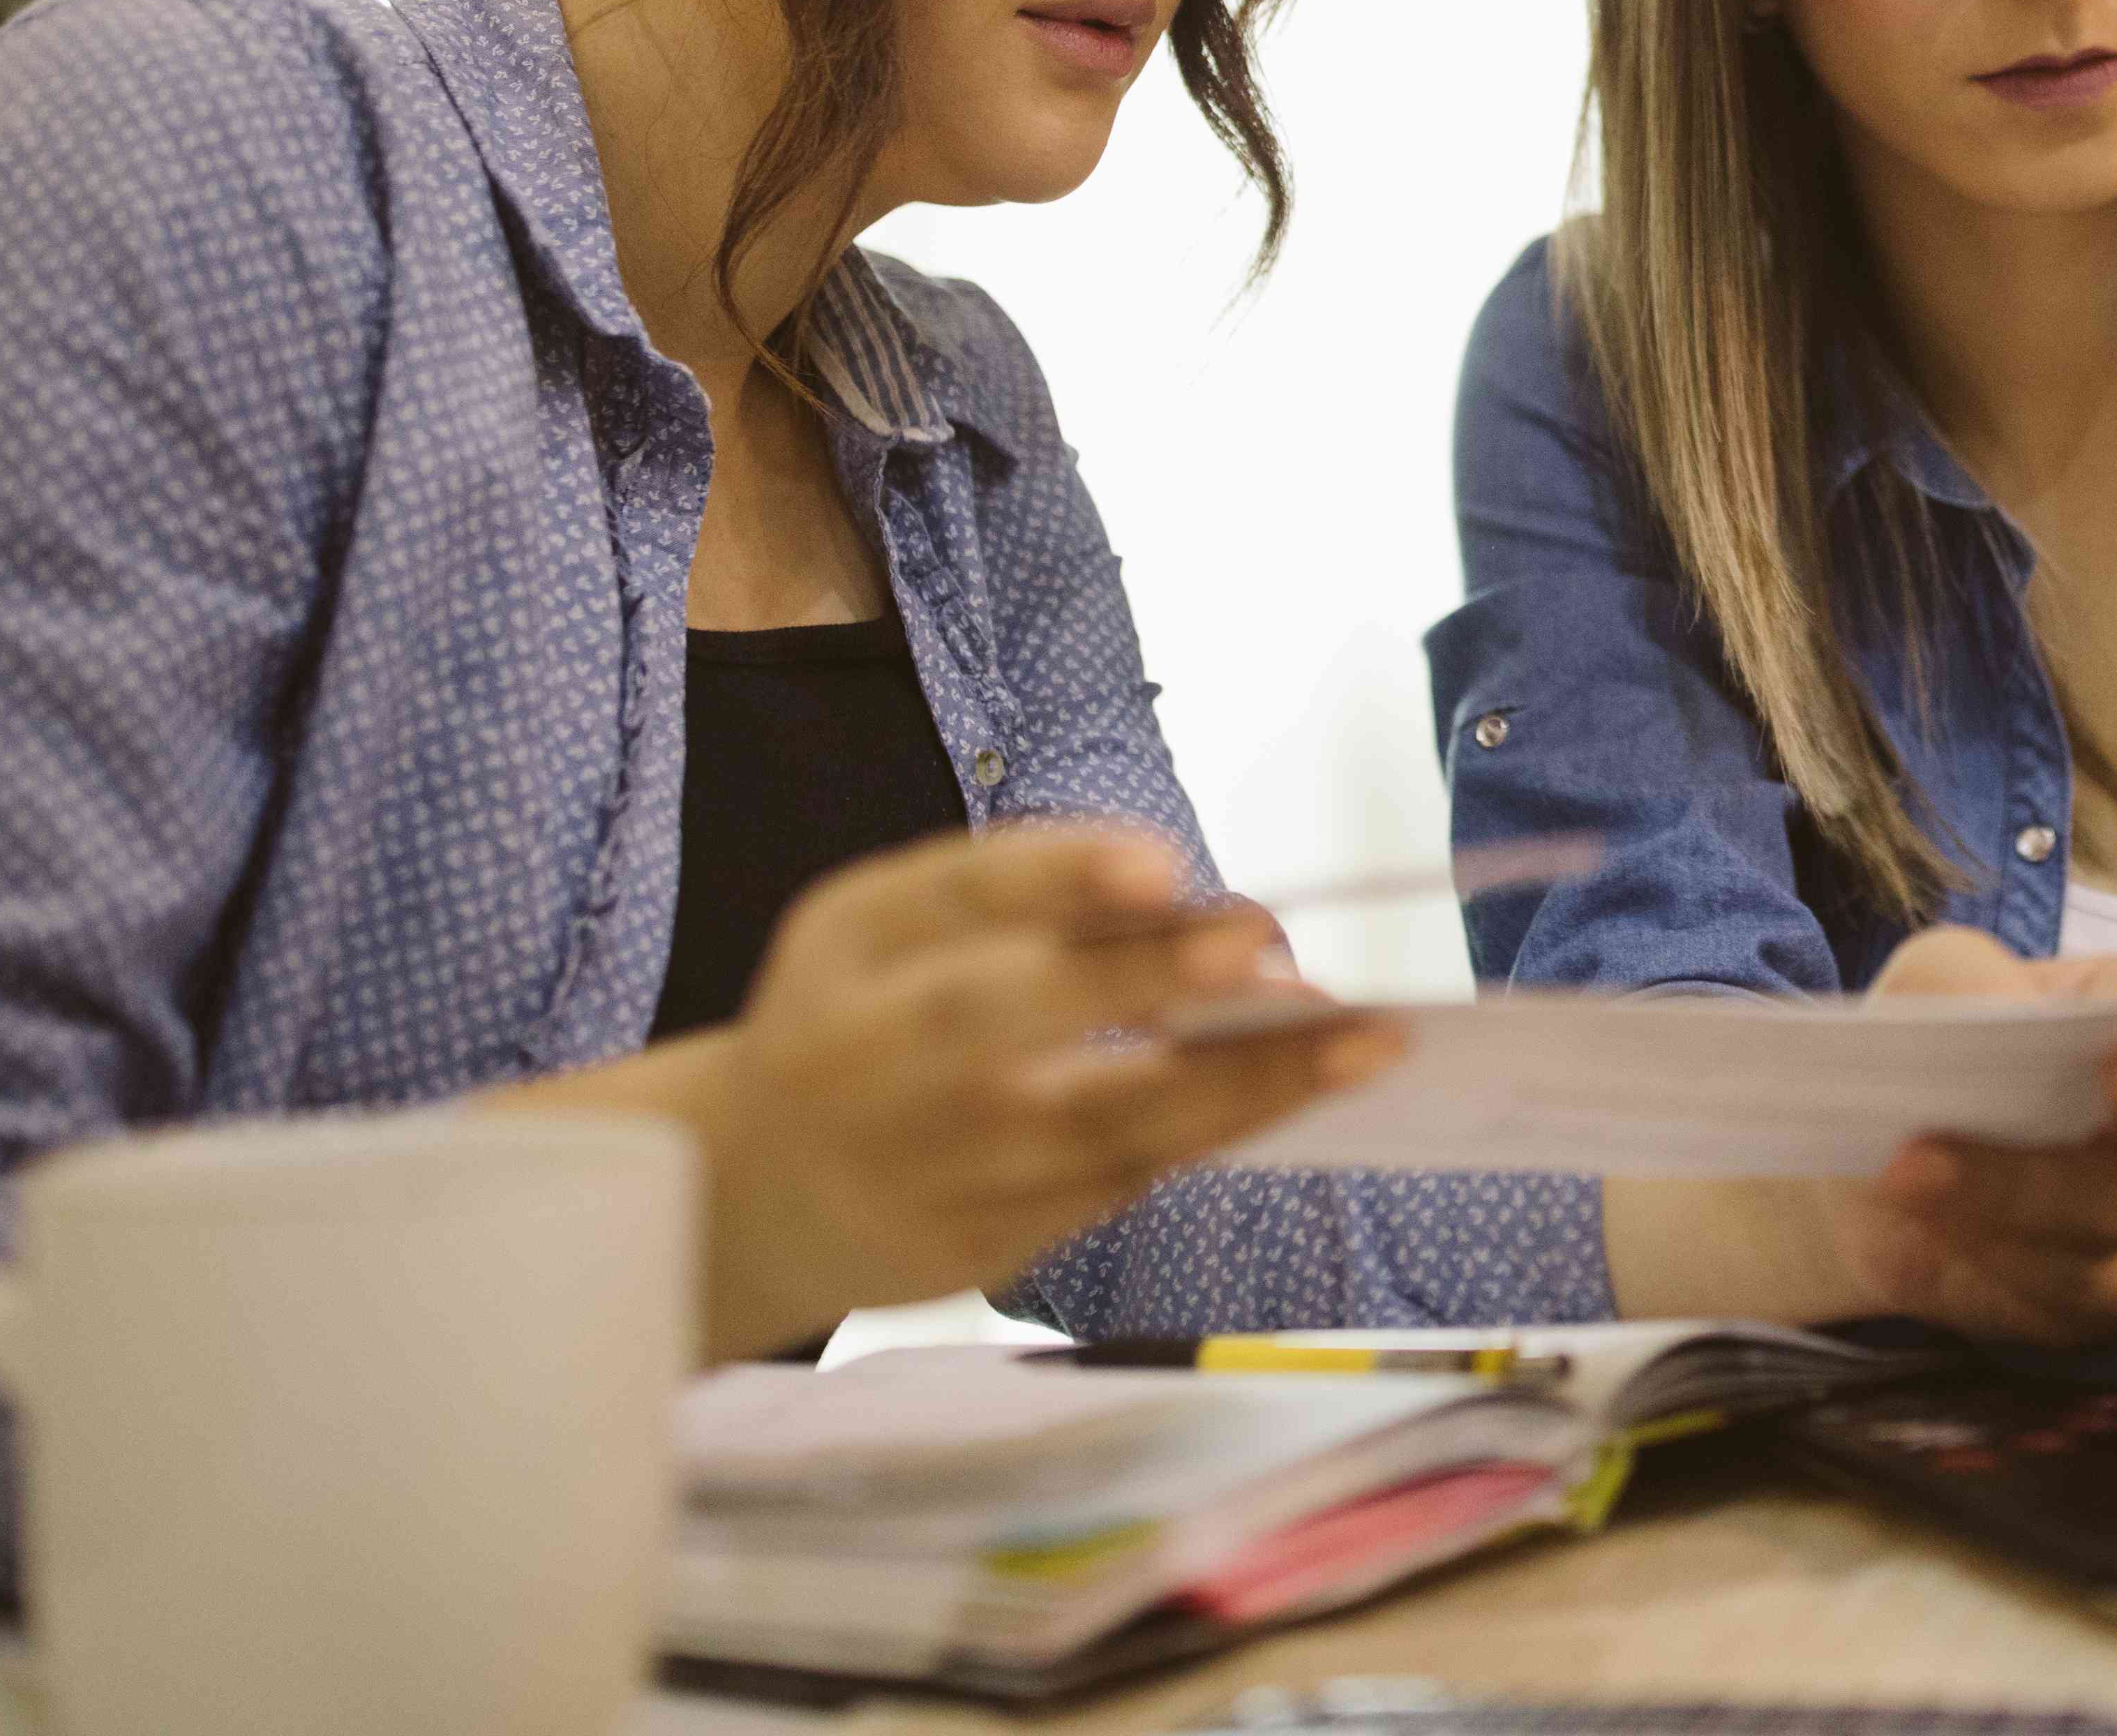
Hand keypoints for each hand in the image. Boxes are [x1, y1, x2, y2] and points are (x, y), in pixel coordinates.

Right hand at [500, 823, 1397, 1357]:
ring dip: (1238, 1085)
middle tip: (1268, 948)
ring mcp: (921, 1171)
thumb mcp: (892, 928)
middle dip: (1140, 982)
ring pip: (1091, 1130)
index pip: (949, 899)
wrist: (751, 1195)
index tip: (1161, 865)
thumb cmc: (859, 1018)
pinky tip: (1299, 1089)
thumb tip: (1175, 886)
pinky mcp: (977, 1251)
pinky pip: (1112, 1188)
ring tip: (1366, 1040)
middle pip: (1006, 1021)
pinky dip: (1210, 1137)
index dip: (1054, 878)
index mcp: (848, 955)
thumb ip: (1015, 894)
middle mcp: (869, 1066)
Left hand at [1598, 926, 2116, 1344]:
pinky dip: (1964, 1277)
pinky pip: (2035, 1313)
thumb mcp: (1929, 980)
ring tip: (1889, 1178)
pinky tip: (1898, 1242)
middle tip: (1927, 1140)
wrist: (1850, 1145)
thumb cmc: (1910, 1041)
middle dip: (2034, 1160)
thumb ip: (1979, 989)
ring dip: (1982, 1216)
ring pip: (2084, 1249)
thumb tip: (2031, 1026)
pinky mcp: (2068, 1316)